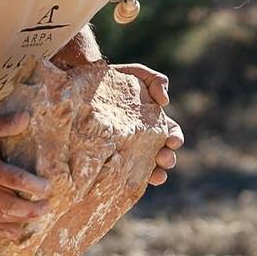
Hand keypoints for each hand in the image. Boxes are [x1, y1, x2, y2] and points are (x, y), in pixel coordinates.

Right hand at [0, 111, 52, 234]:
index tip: (48, 188)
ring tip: (36, 219)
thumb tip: (27, 117)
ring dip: (19, 221)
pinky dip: (0, 229)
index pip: (15, 180)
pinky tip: (14, 233)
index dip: (34, 186)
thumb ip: (4, 124)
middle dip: (32, 209)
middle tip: (47, 207)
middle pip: (10, 205)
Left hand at [113, 63, 184, 185]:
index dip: (175, 139)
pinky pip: (123, 174)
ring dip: (156, 174)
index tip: (172, 141)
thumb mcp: (136, 74)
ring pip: (147, 168)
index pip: (171, 133)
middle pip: (163, 154)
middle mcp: (144, 139)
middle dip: (168, 159)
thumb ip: (156, 80)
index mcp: (153, 122)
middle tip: (163, 158)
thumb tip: (165, 102)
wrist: (81, 85)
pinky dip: (132, 180)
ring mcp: (128, 151)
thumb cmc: (112, 79)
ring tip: (156, 175)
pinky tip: (131, 181)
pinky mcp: (110, 159)